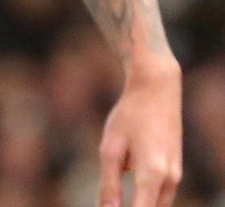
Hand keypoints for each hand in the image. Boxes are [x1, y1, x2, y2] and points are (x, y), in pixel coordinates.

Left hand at [99, 54, 181, 206]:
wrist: (156, 89)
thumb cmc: (129, 116)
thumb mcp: (110, 148)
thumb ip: (109, 184)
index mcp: (153, 173)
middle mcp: (170, 178)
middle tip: (109, 205)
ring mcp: (176, 174)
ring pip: (158, 204)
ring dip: (140, 204)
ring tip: (115, 194)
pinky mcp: (175, 169)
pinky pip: (160, 194)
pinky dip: (145, 197)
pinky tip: (127, 190)